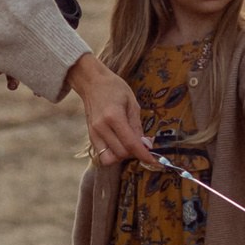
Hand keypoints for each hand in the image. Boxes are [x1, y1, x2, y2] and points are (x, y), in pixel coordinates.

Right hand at [67, 52, 153, 166]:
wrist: (92, 82)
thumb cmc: (114, 88)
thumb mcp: (132, 103)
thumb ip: (137, 126)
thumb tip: (146, 144)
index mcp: (114, 117)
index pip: (130, 143)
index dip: (144, 155)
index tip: (154, 161)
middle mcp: (101, 128)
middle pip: (121, 153)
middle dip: (135, 153)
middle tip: (144, 145)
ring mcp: (93, 133)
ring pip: (110, 158)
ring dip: (123, 156)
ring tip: (130, 145)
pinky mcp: (90, 136)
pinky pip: (102, 154)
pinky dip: (113, 154)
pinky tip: (120, 145)